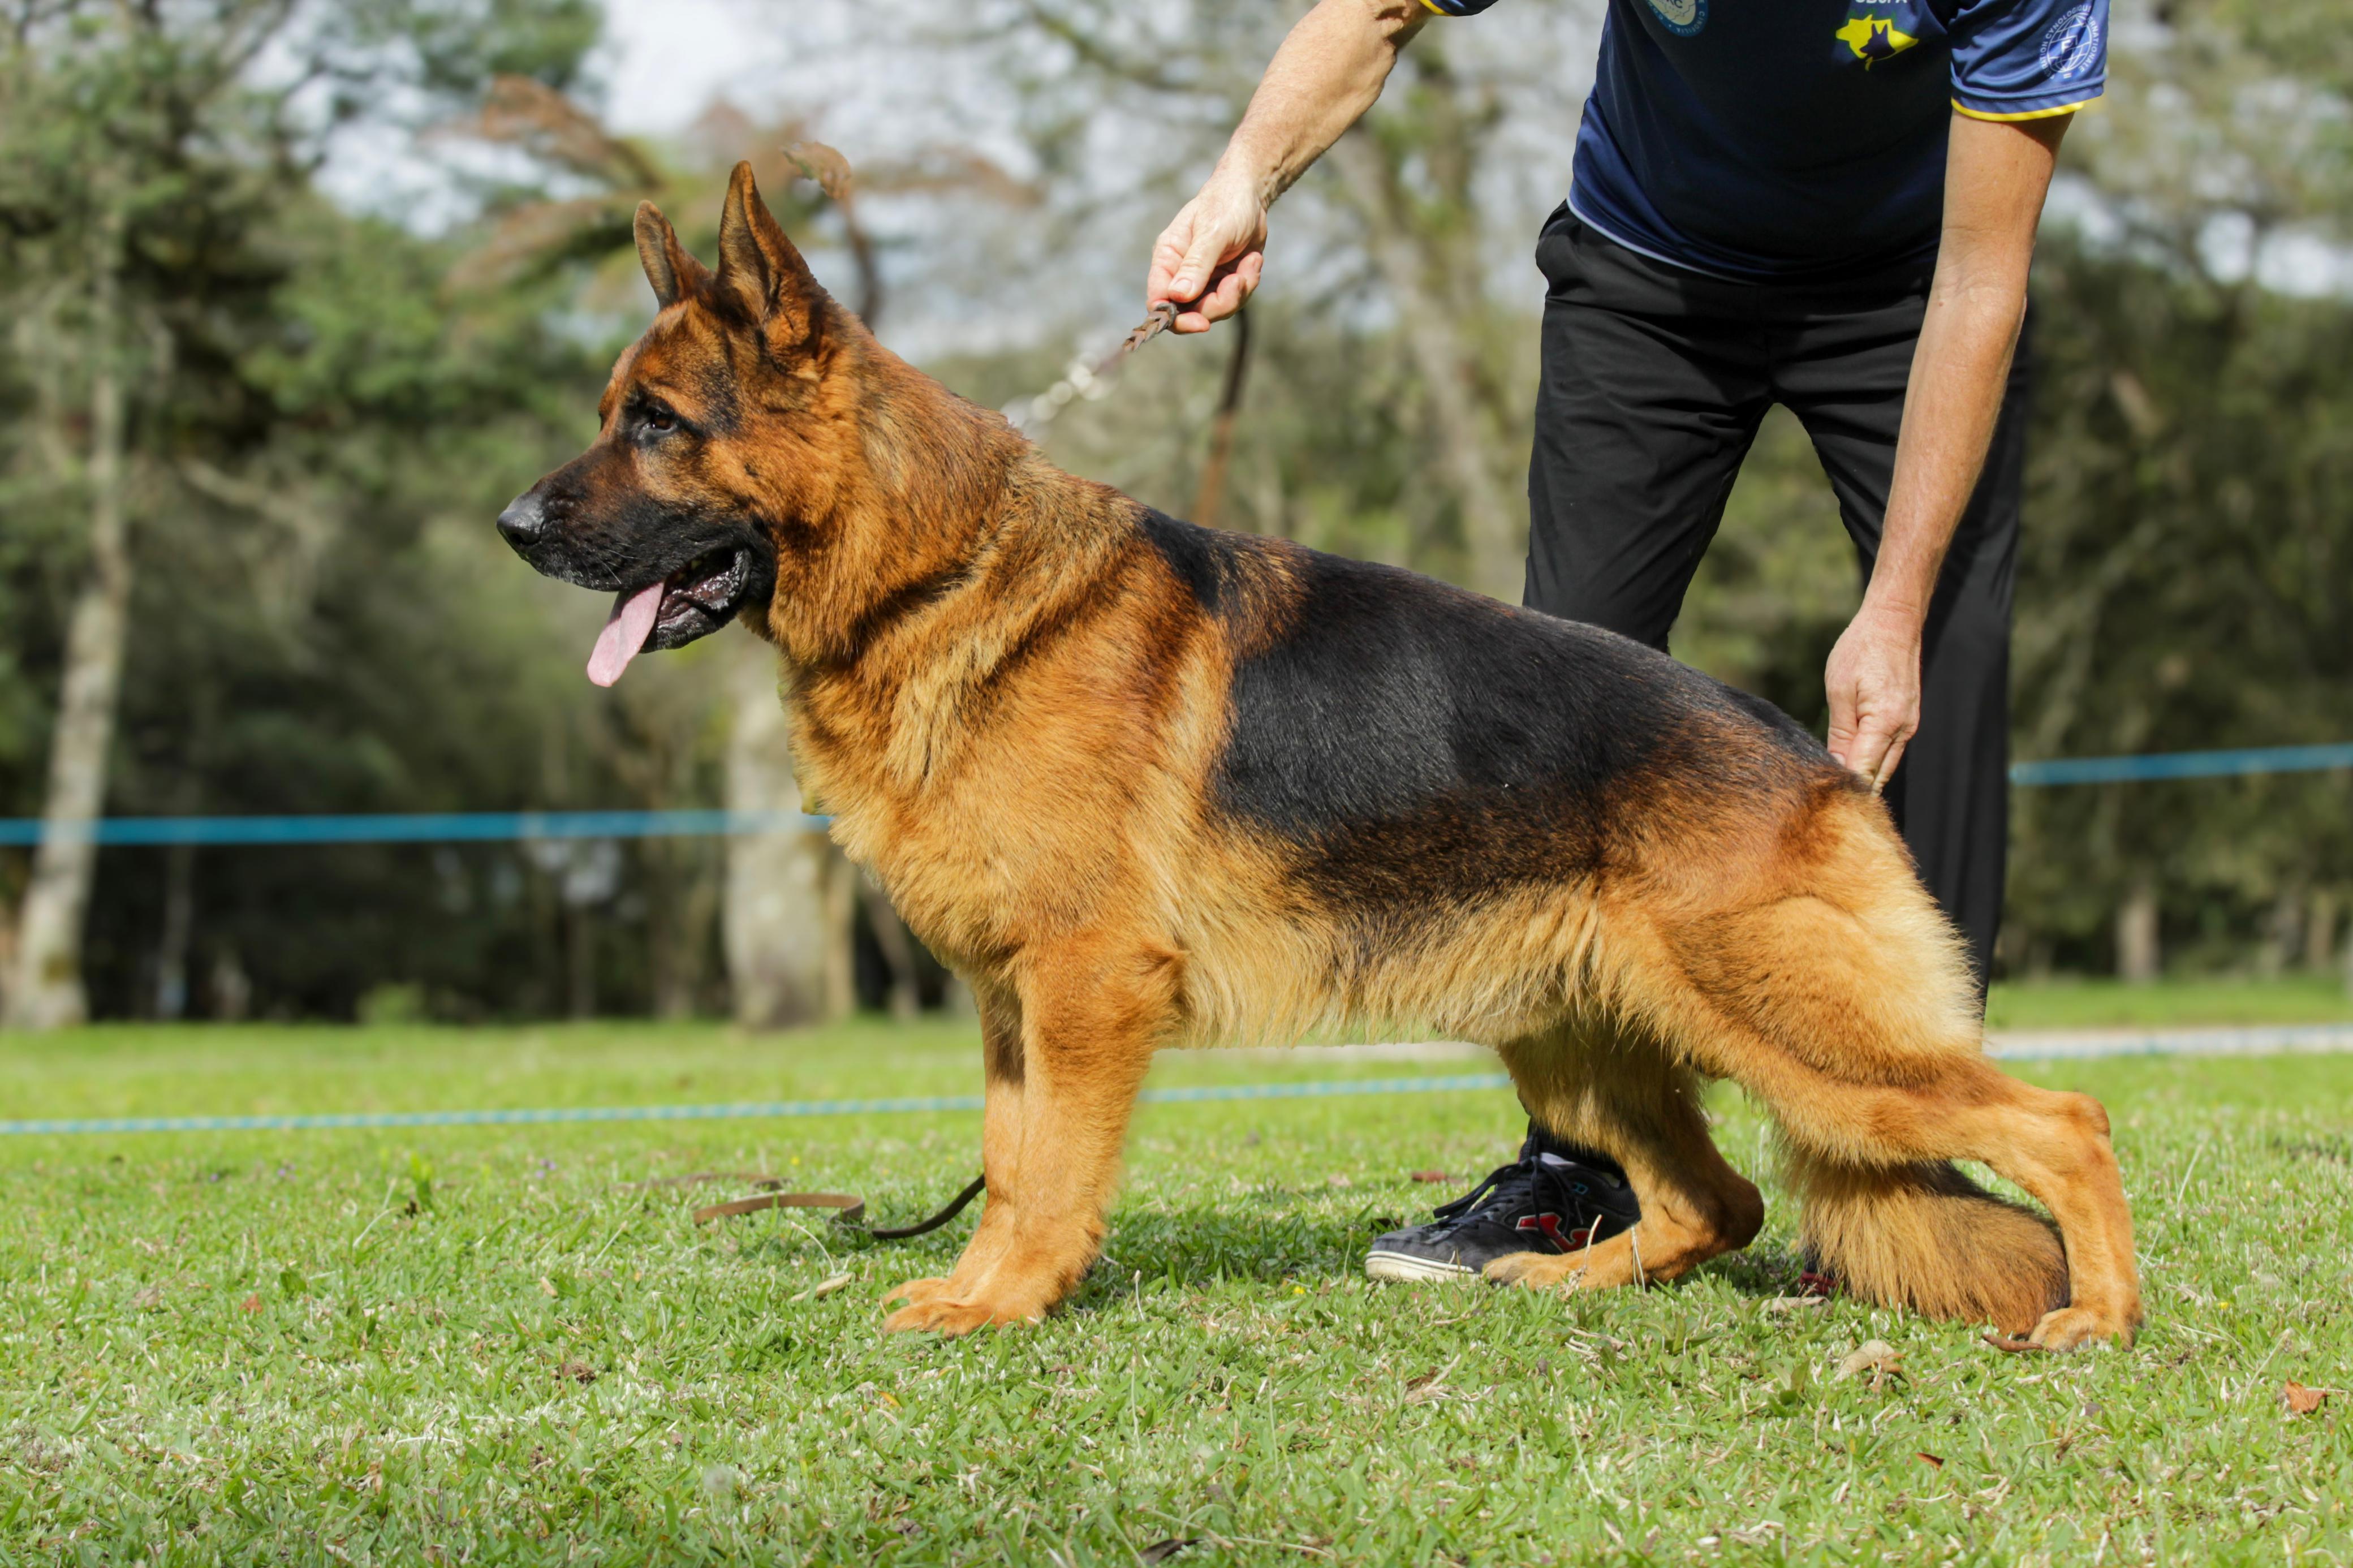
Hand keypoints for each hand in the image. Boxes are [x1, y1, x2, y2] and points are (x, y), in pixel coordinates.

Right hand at [1147, 167, 1267, 333]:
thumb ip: (1195, 265)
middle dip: (1219, 303)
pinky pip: (1233, 300)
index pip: (1159, 300)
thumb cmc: (1226, 205)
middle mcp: (1180, 273)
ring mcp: (1202, 280)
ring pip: (1215, 309)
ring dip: (1238, 291)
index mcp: (1167, 258)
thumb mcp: (1212, 233)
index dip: (1176, 319)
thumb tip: (1177, 297)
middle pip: (1190, 312)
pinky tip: (1253, 261)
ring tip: (1251, 262)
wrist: (1251, 194)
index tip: (1202, 323)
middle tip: (1239, 281)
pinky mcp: (1222, 282)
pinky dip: (1247, 284)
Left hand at [1824, 607, 1924, 790]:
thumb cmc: (1861, 650)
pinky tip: (1852, 762)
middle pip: (1879, 776)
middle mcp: (1903, 729)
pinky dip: (1872, 760)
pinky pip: (1890, 750)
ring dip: (1864, 775)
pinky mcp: (1907, 719)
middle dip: (1855, 788)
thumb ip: (1841, 734)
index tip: (1823, 798)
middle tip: (1824, 798)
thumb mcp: (1840, 691)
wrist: (1893, 622)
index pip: (1865, 771)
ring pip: (1886, 766)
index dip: (1845, 787)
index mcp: (1885, 723)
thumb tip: (1837, 768)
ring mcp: (1909, 725)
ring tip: (1835, 783)